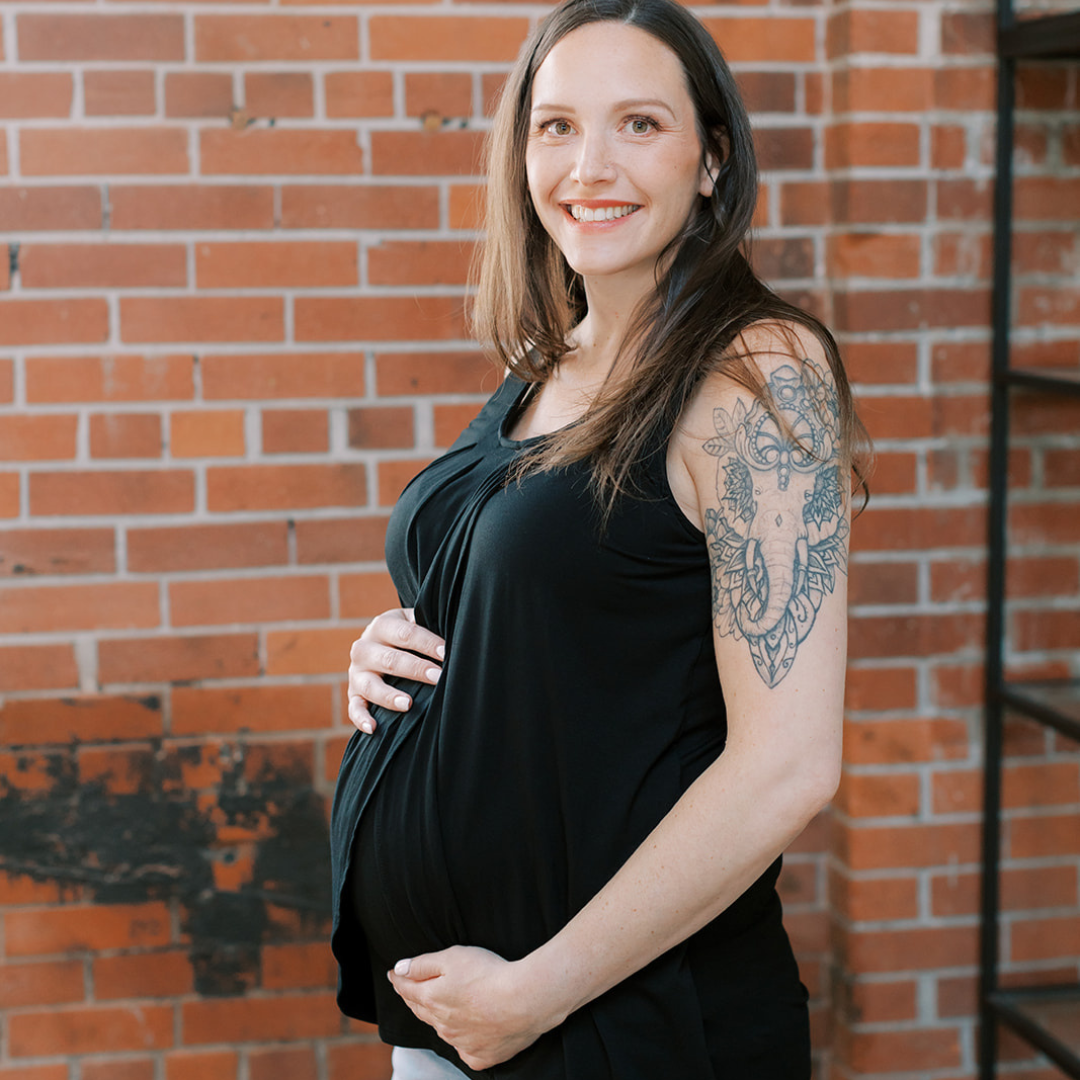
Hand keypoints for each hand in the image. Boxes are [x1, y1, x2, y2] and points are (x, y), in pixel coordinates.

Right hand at [347, 608, 444, 733]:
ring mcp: (356, 673)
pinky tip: (373, 728)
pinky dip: (361, 718)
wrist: (378, 642)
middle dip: (416, 669)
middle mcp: (364, 648)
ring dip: (388, 696)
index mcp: (381, 626)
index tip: (446, 653)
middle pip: (390, 659)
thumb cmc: (406, 635)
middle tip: (438, 676)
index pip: (406, 634)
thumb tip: (456, 637)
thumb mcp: (413, 622)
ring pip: (370, 685)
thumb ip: (428, 625)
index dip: (427, 643)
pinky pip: (354, 707)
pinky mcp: (353, 694)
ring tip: (408, 704)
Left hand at [387, 946, 564, 1070]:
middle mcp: (443, 1026)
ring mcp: (462, 1044)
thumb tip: (399, 970)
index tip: (393, 974)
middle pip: (422, 1011)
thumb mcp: (452, 957)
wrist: (524, 1000)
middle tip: (407, 989)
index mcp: (432, 1000)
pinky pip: (467, 1050)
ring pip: (443, 1030)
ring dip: (438, 1018)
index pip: (407, 989)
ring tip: (437, 1007)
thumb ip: (423, 964)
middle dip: (413, 998)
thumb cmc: (489, 974)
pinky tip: (467, 1034)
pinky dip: (463, 1042)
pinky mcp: (481, 1056)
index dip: (399, 979)